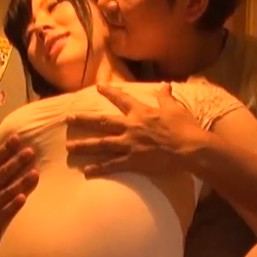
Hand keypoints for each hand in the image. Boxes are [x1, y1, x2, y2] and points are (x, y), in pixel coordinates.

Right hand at [0, 132, 38, 242]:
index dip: (5, 149)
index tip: (16, 137)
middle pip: (2, 174)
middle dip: (16, 162)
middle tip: (31, 151)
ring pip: (8, 191)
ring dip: (21, 182)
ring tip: (35, 173)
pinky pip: (7, 210)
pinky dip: (15, 205)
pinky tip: (24, 198)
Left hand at [65, 83, 209, 176]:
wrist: (188, 148)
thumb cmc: (184, 127)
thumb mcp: (175, 108)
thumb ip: (166, 97)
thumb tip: (166, 84)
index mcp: (141, 112)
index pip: (122, 99)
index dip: (110, 92)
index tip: (98, 87)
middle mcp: (130, 126)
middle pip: (102, 122)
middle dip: (84, 120)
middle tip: (69, 118)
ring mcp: (129, 144)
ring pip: (101, 144)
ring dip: (84, 145)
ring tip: (69, 147)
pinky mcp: (132, 161)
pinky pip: (112, 165)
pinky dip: (99, 169)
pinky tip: (86, 172)